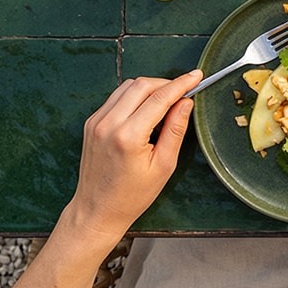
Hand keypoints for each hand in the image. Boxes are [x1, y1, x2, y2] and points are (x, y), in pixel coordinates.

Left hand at [66, 71, 201, 240]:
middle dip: (166, 83)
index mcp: (128, 136)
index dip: (181, 84)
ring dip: (150, 88)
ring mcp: (96, 121)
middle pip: (142, 85)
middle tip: (184, 91)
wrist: (96, 210)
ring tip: (165, 103)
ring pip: (128, 86)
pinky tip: (145, 110)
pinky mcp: (92, 122)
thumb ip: (175, 130)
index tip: (196, 76)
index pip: (159, 98)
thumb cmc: (131, 196)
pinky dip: (134, 96)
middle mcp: (108, 124)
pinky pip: (116, 97)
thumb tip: (186, 103)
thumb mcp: (163, 166)